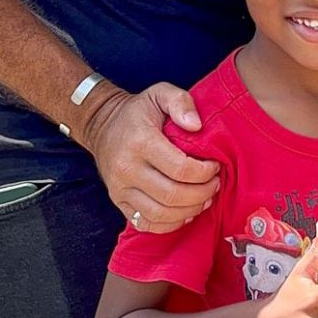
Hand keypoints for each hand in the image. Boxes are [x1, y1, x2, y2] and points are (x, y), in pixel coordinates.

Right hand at [83, 82, 220, 233]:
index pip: (180, 168)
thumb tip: (196, 125)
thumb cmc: (138, 111)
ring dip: (190, 210)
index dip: (204, 172)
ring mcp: (120, 189)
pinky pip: (146, 223)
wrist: (102, 124)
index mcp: (140, 142)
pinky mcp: (118, 202)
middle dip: (201, 193)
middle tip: (214, 185)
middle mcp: (127, 169)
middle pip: (172, 195)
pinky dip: (170, 224)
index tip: (215, 166)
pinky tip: (186, 212)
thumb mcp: (159, 93)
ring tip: (204, 198)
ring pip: (161, 214)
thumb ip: (181, 102)